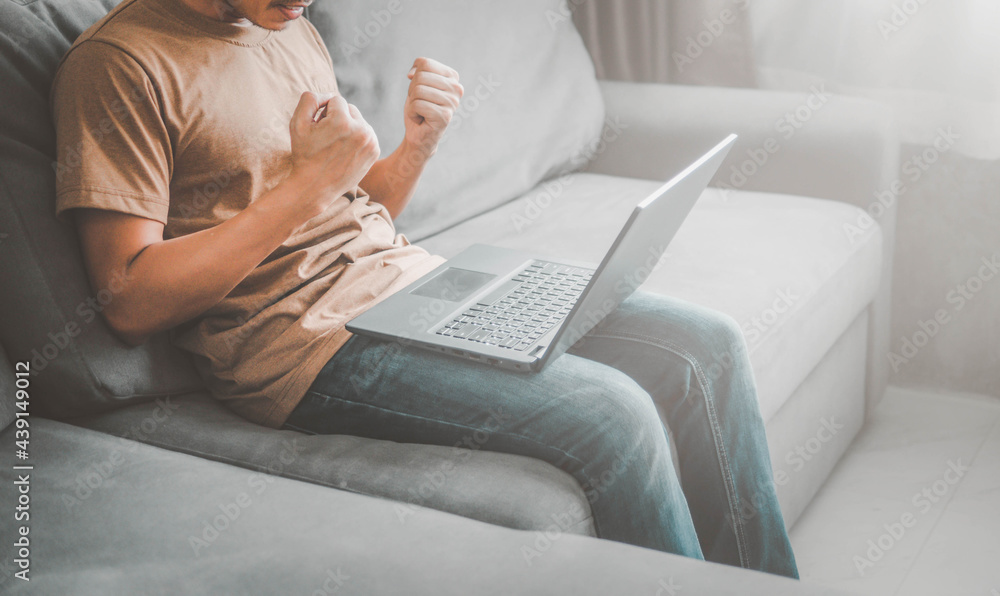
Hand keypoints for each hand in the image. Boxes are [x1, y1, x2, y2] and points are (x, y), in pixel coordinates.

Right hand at [288, 91, 379, 212]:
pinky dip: (356, 138)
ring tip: (334, 145)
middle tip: (325, 137)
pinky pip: (365, 133)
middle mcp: (361, 130)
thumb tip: (328, 95)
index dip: (323, 112)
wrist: (315, 187)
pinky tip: (344, 151)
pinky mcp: (375, 151)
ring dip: (347, 126)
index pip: (336, 99)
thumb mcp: (297, 123)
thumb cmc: (304, 154)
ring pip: (358, 120)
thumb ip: (310, 99)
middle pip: (350, 108)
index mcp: (343, 122)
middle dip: (337, 117)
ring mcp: (371, 142)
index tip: (317, 128)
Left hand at [403, 57, 463, 157]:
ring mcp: (453, 102)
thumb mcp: (417, 84)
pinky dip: (412, 113)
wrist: (419, 136)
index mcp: (453, 78)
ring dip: (412, 103)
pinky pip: (417, 105)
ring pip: (418, 90)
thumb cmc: (419, 109)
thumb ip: (418, 71)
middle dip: (412, 91)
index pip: (425, 64)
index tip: (420, 91)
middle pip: (421, 76)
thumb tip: (412, 73)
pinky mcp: (445, 116)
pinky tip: (420, 120)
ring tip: (421, 112)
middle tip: (419, 104)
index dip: (415, 77)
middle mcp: (457, 88)